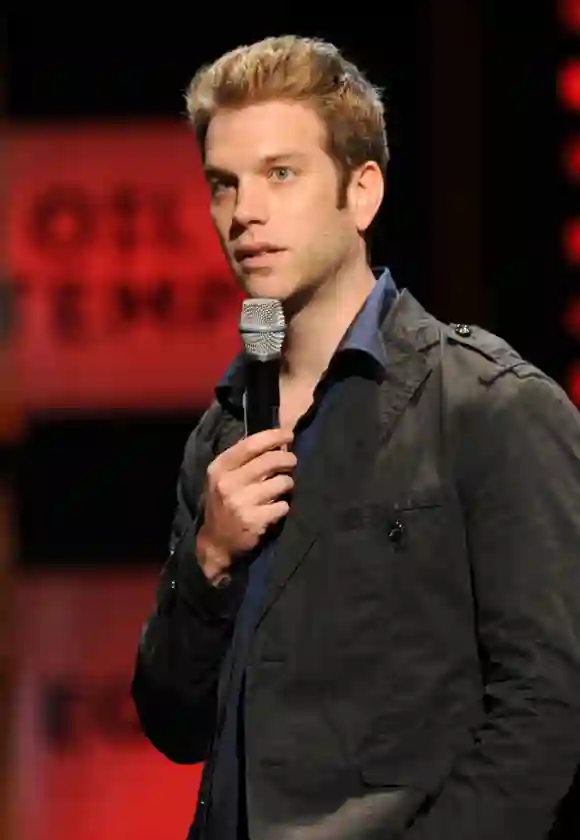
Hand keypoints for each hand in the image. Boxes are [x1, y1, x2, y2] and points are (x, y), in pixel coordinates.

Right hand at [196, 428, 295, 582]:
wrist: (216, 543)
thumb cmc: (224, 504)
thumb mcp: (223, 478)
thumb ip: (243, 460)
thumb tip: (275, 441)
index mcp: (219, 468)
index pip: (251, 444)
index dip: (274, 436)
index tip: (289, 435)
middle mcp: (228, 483)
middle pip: (271, 461)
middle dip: (288, 460)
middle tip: (292, 463)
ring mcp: (240, 502)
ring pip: (282, 482)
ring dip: (287, 484)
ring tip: (281, 489)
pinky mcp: (254, 521)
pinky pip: (283, 506)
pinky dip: (283, 507)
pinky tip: (274, 510)